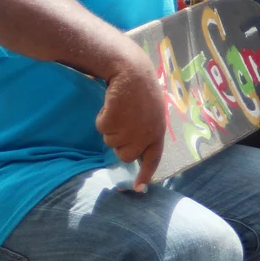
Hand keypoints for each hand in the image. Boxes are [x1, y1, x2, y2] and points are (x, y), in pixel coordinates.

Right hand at [97, 47, 166, 190]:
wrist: (131, 71)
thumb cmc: (142, 90)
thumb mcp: (152, 112)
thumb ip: (147, 131)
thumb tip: (138, 152)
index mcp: (158, 131)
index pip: (153, 158)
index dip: (145, 174)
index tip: (137, 189)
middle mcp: (145, 134)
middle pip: (125, 155)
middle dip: (121, 143)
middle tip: (123, 122)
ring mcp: (129, 130)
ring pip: (111, 142)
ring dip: (112, 129)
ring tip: (120, 109)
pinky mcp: (112, 123)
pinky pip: (101, 128)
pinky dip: (103, 118)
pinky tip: (112, 105)